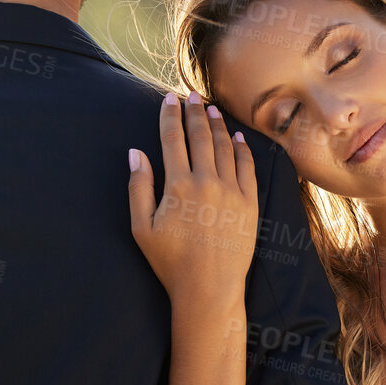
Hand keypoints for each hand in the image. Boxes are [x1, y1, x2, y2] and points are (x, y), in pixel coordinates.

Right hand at [128, 90, 258, 311]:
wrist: (208, 289)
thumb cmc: (170, 262)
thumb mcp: (142, 227)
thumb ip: (138, 187)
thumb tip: (135, 153)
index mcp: (177, 186)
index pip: (172, 140)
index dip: (170, 116)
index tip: (168, 98)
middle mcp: (207, 182)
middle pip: (200, 137)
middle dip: (194, 112)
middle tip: (191, 95)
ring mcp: (232, 192)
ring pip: (225, 148)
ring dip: (217, 125)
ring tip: (211, 109)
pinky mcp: (250, 204)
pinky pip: (247, 167)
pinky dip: (242, 149)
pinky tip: (237, 137)